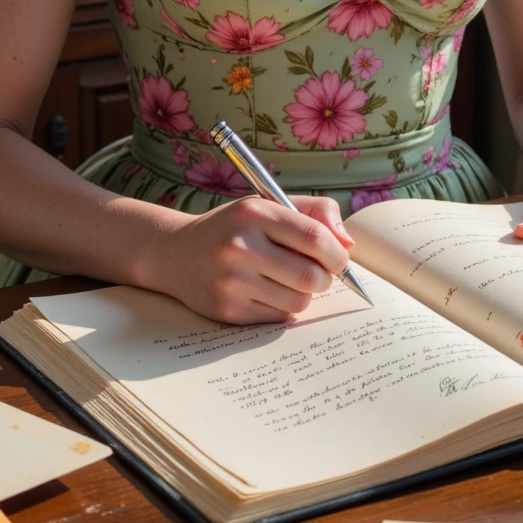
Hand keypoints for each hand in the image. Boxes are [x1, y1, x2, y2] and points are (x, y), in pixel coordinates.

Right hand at [147, 195, 355, 323]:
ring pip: (298, 301)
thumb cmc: (233, 227)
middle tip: (317, 274)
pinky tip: (265, 292)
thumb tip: (347, 245)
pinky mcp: (227, 311)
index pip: (314, 238)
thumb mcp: (267, 205)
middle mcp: (240, 246)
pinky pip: (278, 318)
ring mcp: (232, 282)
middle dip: (324, 279)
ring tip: (287, 280)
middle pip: (310, 276)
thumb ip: (314, 213)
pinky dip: (282, 308)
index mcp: (254, 213)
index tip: (339, 259)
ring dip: (303, 294)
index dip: (336, 254)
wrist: (175, 254)